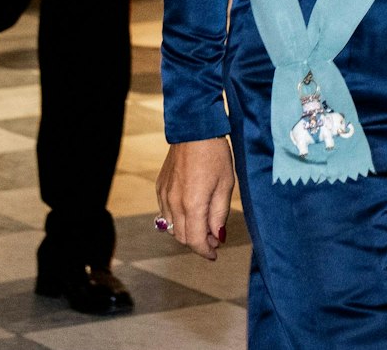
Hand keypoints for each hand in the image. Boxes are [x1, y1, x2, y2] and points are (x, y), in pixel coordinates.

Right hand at [156, 137, 233, 259]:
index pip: (195, 241)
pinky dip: (178, 219)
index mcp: (192, 205)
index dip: (206, 252)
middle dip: (199, 242)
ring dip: (188, 231)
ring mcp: (164, 196)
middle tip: (215, 238)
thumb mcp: (226, 185)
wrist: (194, 132)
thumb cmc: (215, 156)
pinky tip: (191, 211)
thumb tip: (217, 236)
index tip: (215, 254)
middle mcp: (174, 204)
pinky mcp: (160, 188)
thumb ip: (219, 214)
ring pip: (172, 227)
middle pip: (183, 237)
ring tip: (205, 224)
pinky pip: (165, 213)